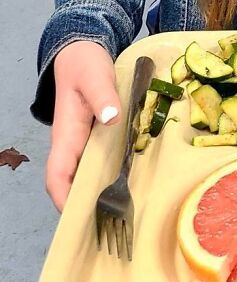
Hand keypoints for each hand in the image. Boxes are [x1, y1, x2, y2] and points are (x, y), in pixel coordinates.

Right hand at [47, 41, 120, 210]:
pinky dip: (112, 177)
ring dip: (100, 195)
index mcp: (67, 134)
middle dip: (86, 207)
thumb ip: (103, 96)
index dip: (64, 198)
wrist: (82, 52)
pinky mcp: (99, 139)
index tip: (80, 217)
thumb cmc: (84, 65)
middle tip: (113, 228)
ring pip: (88, 176)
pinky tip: (134, 187)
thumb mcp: (95, 76)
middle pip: (72, 184)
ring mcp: (85, 143)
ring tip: (125, 218)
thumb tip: (111, 118)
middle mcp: (73, 144)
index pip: (57, 175)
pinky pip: (102, 164)